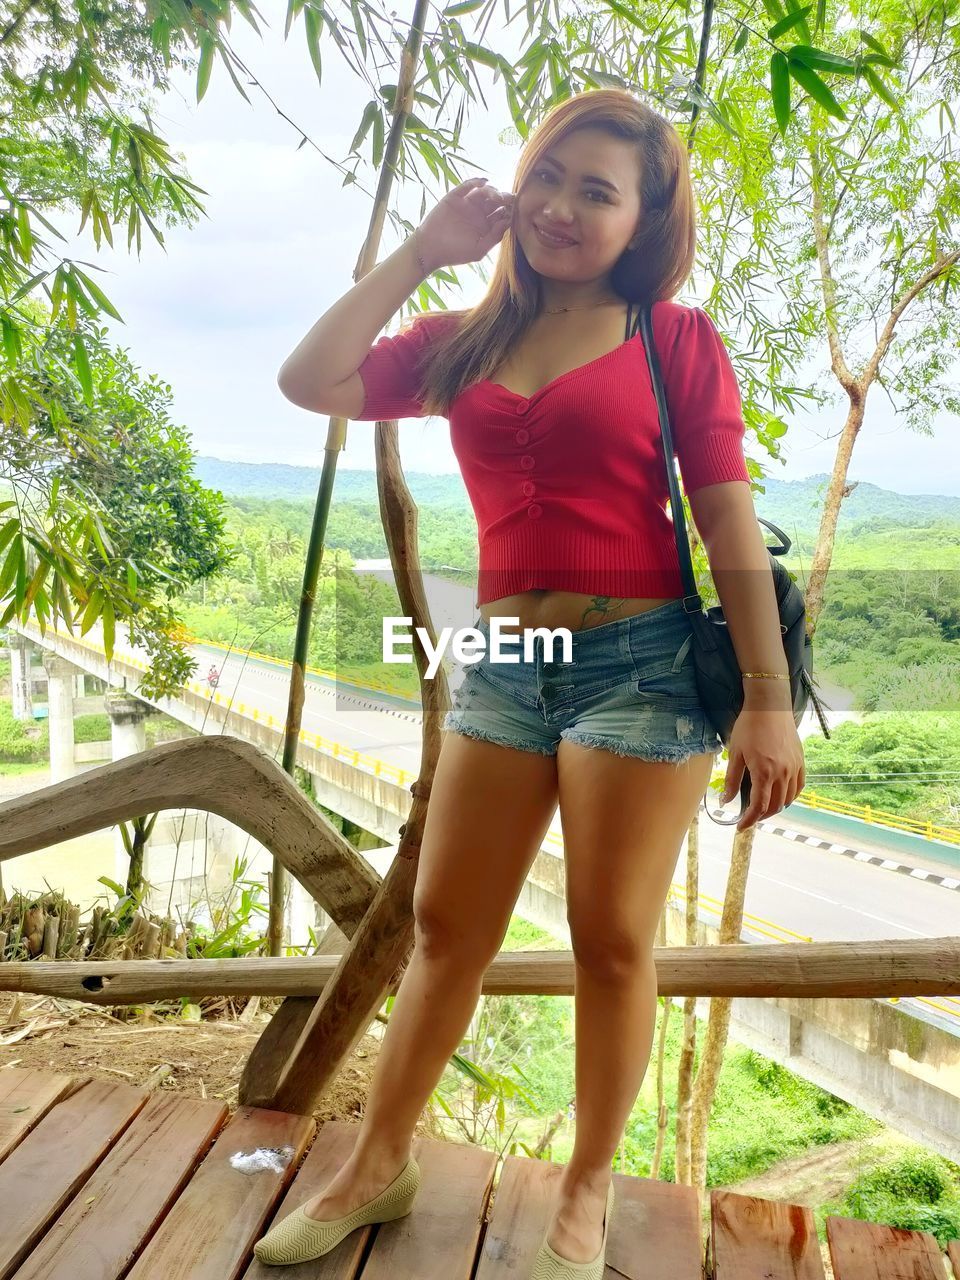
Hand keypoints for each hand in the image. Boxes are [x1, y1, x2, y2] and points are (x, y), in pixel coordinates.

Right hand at [415, 176, 514, 271]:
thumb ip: (494, 237)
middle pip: (495, 201)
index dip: (510, 211)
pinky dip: (476, 182)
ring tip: (496, 196)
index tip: (515, 210)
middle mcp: (478, 213)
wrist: (430, 249)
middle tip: (509, 199)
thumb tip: (508, 221)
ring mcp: (467, 204)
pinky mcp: (455, 197)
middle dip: (504, 199)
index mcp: (486, 226)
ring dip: (492, 191)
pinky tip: (484, 183)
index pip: (502, 214)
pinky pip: (467, 186)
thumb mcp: (479, 250)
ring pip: (484, 192)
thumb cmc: (455, 253)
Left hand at [720, 708, 804, 831]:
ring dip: (775, 807)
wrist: (770, 706)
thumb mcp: (735, 753)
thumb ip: (732, 780)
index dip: (749, 820)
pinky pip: (798, 787)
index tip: (740, 826)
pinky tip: (781, 796)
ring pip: (788, 799)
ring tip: (762, 807)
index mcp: (764, 773)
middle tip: (749, 816)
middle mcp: (782, 774)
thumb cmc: (749, 727)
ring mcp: (794, 768)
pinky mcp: (800, 761)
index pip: (758, 807)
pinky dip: (790, 796)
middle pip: (775, 806)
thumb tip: (726, 801)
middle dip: (761, 816)